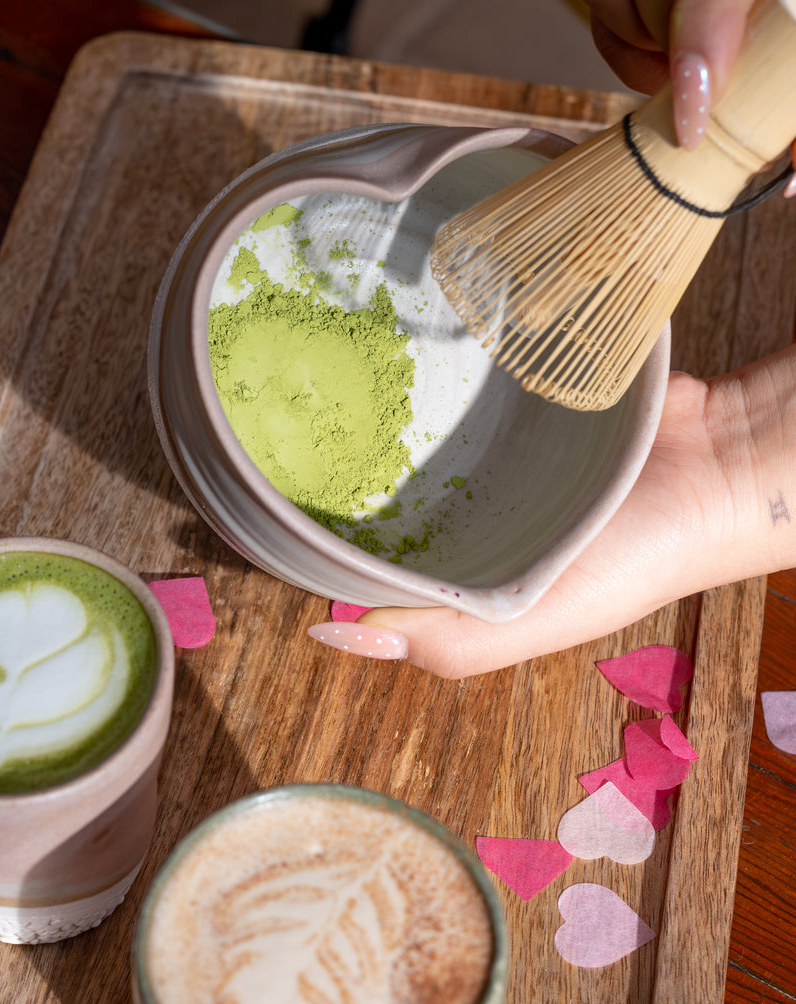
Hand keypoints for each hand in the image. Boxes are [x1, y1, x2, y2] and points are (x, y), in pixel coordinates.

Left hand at [310, 349, 795, 678]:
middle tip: (292, 448)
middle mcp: (476, 522)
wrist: (721, 464)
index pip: (377, 576)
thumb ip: (449, 639)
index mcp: (472, 583)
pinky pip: (460, 393)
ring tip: (333, 395)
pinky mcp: (516, 406)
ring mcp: (494, 461)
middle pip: (384, 505)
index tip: (282, 525)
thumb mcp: (534, 621)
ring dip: (383, 427)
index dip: (329, 557)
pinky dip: (436, 384)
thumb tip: (336, 635)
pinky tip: (396, 364)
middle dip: (341, 485)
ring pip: (414, 445)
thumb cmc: (637, 557)